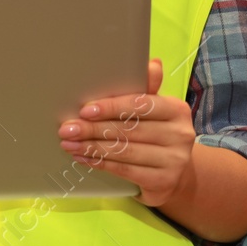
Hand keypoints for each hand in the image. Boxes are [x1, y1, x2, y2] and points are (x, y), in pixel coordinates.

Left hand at [56, 58, 196, 208]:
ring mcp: (175, 160)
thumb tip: (153, 63)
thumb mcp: (153, 110)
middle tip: (66, 128)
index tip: (85, 110)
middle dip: (92, 129)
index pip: (140, 105)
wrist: (176, 174)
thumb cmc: (156, 134)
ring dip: (91, 146)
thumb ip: (147, 89)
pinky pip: (125, 170)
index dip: (111, 107)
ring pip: (124, 150)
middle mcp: (180, 134)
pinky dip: (100, 163)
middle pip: (128, 129)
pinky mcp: (164, 181)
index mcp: (177, 109)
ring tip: (68, 143)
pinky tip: (83, 157)